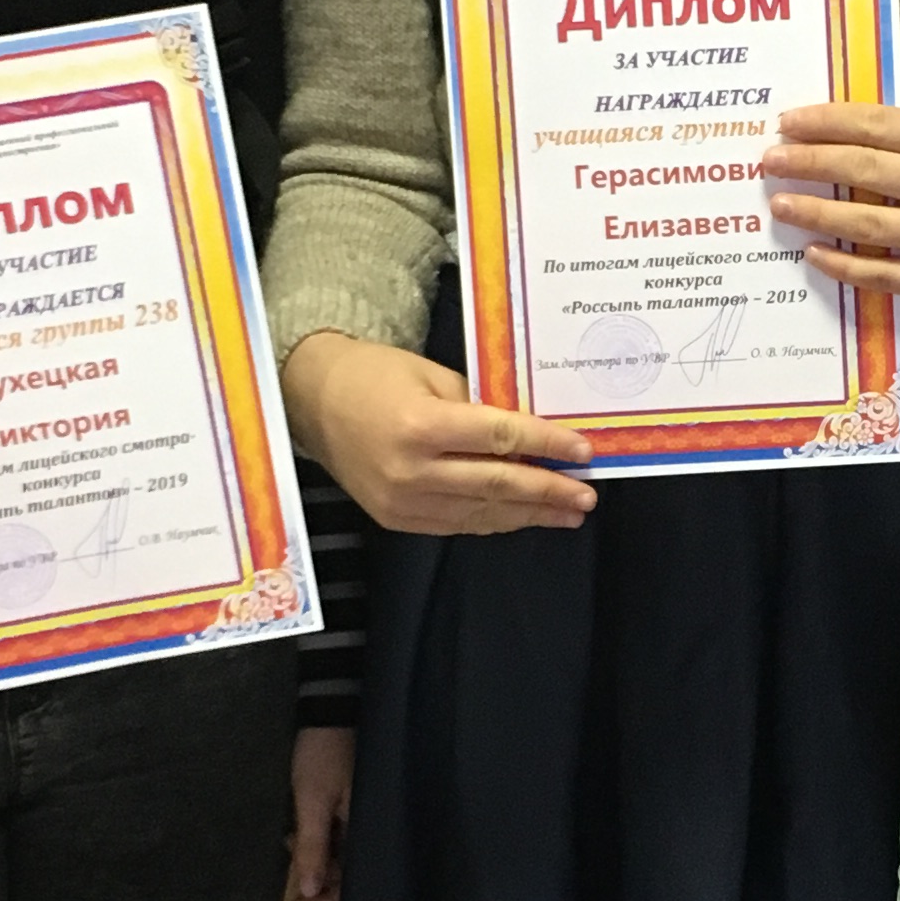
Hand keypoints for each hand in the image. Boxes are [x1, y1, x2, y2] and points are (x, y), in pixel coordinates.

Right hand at [281, 330, 595, 536]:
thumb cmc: (375, 376)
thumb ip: (480, 407)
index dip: (546, 447)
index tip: (582, 452)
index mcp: (421, 425)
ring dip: (529, 514)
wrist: (314, 401)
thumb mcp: (433, 376)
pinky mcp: (396, 518)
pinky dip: (495, 520)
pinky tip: (522, 516)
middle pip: (498, 484)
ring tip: (566, 512)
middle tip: (585, 495)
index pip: (500, 440)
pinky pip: (458, 524)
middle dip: (548, 492)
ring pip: (481, 513)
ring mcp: (402, 501)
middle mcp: (411, 470)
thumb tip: (531, 435)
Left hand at [291, 724, 355, 900]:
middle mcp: (372, 827)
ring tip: (291, 841)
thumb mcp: (312, 801)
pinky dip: (319, 840)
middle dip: (317, 877)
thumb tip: (309, 891)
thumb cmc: (323, 754)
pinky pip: (340, 836)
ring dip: (315, 857)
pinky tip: (301, 831)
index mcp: (368, 829)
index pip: (356, 883)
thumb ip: (312, 847)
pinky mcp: (354, 807)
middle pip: (350, 873)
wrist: (331, 711)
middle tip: (289, 869)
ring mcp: (363, 817)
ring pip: (342, 856)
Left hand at [762, 103, 899, 300]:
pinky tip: (812, 251)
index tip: (787, 124)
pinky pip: (884, 275)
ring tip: (781, 204)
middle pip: (868, 171)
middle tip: (772, 161)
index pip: (878, 126)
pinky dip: (844, 264)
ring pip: (871, 225)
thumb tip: (818, 134)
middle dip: (812, 163)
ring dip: (819, 213)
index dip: (827, 123)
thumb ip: (894, 136)